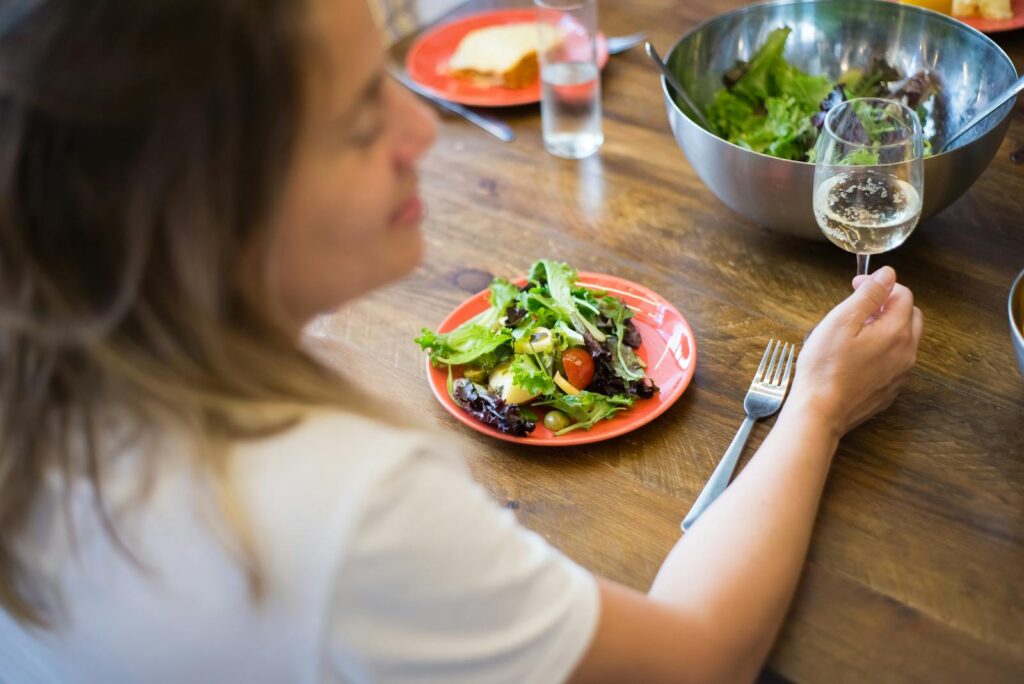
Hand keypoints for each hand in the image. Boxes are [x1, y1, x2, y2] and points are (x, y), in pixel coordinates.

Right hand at [787, 266, 922, 436]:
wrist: (820, 412)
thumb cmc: (825, 366)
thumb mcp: (841, 321)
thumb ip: (869, 295)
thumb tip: (888, 274)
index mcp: (897, 332)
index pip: (903, 295)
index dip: (879, 285)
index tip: (855, 286)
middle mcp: (907, 353)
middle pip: (909, 316)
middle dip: (887, 304)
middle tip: (857, 308)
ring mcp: (900, 375)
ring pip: (903, 340)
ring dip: (886, 327)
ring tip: (854, 331)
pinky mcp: (889, 390)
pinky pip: (894, 361)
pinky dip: (882, 350)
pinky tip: (857, 356)